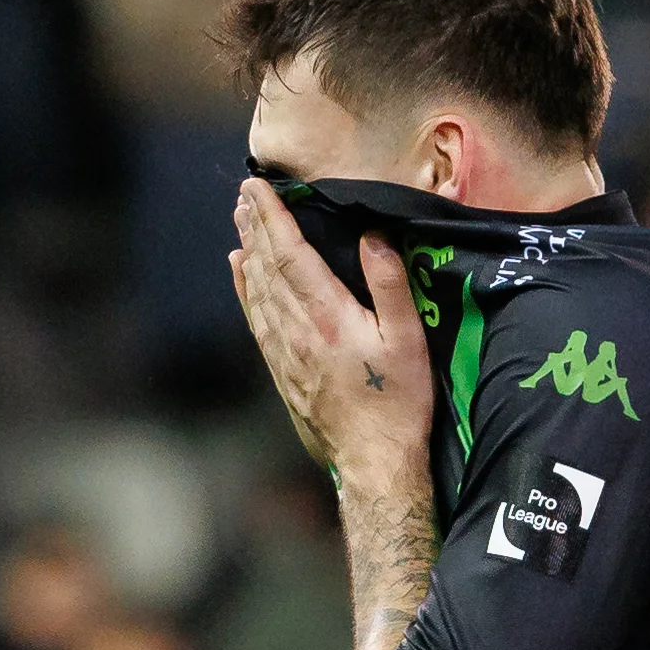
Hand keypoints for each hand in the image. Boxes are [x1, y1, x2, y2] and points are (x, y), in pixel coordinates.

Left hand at [230, 177, 431, 494]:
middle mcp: (297, 331)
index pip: (289, 255)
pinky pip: (256, 319)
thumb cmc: (398, 403)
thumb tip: (373, 235)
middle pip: (266, 268)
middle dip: (255, 226)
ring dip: (247, 252)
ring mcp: (285, 353)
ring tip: (241, 221)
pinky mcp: (282, 371)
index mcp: (327, 317)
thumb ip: (389, 285)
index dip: (272, 218)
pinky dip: (245, 289)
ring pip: (256, 291)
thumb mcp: (408, 340)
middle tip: (243, 193)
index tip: (257, 187)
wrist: (373, 462)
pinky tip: (241, 272)